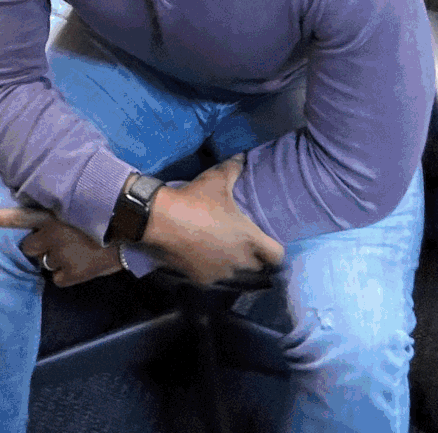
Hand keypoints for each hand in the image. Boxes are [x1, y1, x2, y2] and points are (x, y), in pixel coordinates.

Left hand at [0, 206, 123, 286]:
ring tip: (79, 251)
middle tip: (62, 241)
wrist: (131, 229)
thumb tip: (54, 219)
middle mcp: (51, 235)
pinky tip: (83, 264)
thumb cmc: (110, 211)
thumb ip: (64, 211)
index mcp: (52, 215)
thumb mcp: (82, 202)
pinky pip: (60, 279)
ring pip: (46, 263)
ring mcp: (60, 256)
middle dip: (41, 246)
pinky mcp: (71, 273)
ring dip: (57, 259)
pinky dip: (69, 275)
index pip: (19, 216)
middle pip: (30, 247)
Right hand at [139, 156, 284, 286]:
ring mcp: (221, 273)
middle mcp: (239, 261)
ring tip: (222, 250)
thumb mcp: (216, 180)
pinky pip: (214, 277)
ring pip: (235, 274)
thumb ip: (233, 168)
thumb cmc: (196, 200)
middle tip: (244, 242)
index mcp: (249, 239)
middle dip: (253, 257)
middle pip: (257, 267)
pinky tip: (202, 257)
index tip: (268, 241)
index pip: (277, 256)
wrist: (160, 221)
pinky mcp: (202, 279)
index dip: (275, 250)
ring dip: (232, 264)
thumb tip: (243, 157)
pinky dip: (211, 269)